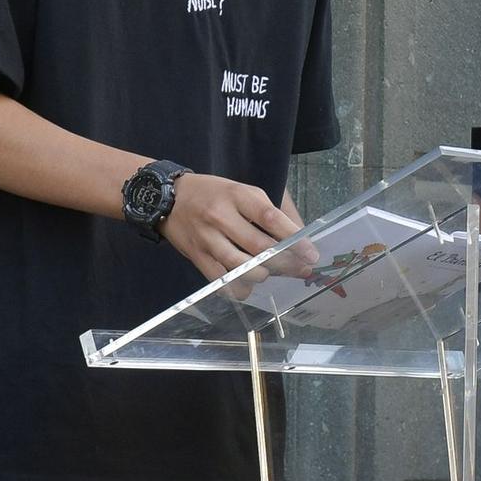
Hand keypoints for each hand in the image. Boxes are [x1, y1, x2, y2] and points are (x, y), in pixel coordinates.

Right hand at [160, 173, 312, 282]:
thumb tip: (298, 238)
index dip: (294, 238)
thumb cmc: (214, 194)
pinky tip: (248, 284)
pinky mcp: (197, 257)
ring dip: (263, 275)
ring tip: (269, 272)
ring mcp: (207, 239)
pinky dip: (240, 288)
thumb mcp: (243, 191)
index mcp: (238, 196)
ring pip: (242, 268)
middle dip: (286, 263)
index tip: (311, 254)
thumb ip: (270, 212)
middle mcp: (222, 217)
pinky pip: (222, 281)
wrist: (169, 198)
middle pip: (260, 248)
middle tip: (301, 270)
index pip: (271, 219)